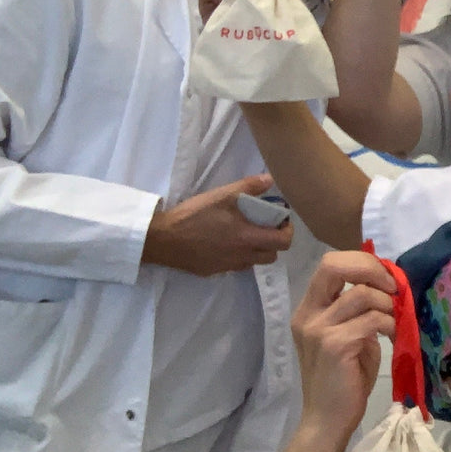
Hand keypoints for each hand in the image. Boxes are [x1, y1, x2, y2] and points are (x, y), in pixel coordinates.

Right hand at [142, 174, 295, 275]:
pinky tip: (226, 242)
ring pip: (254, 262)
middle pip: (272, 255)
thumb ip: (249, 187)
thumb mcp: (222, 195)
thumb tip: (270, 180)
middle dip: (274, 241)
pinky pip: (236, 266)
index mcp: (248, 238)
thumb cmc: (194, 215)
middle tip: (265, 226)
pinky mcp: (213, 271)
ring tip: (246, 233)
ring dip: (257, 249)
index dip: (288, 231)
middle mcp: (242, 256)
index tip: (281, 221)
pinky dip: (239, 255)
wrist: (162, 239)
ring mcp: (228, 267)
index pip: (283, 242)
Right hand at [291, 251, 397, 442]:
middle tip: (393, 288)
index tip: (386, 279)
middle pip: (334, 265)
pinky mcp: (334, 345)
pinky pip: (372, 319)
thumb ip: (362, 312)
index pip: (329, 264)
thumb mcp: (351, 337)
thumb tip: (390, 288)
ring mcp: (318, 329)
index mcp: (309, 310)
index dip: (362, 263)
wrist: (328, 420)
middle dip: (371, 269)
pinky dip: (391, 324)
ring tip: (396, 323)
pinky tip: (394, 337)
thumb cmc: (343, 381)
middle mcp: (308, 315)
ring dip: (388, 304)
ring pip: (362, 294)